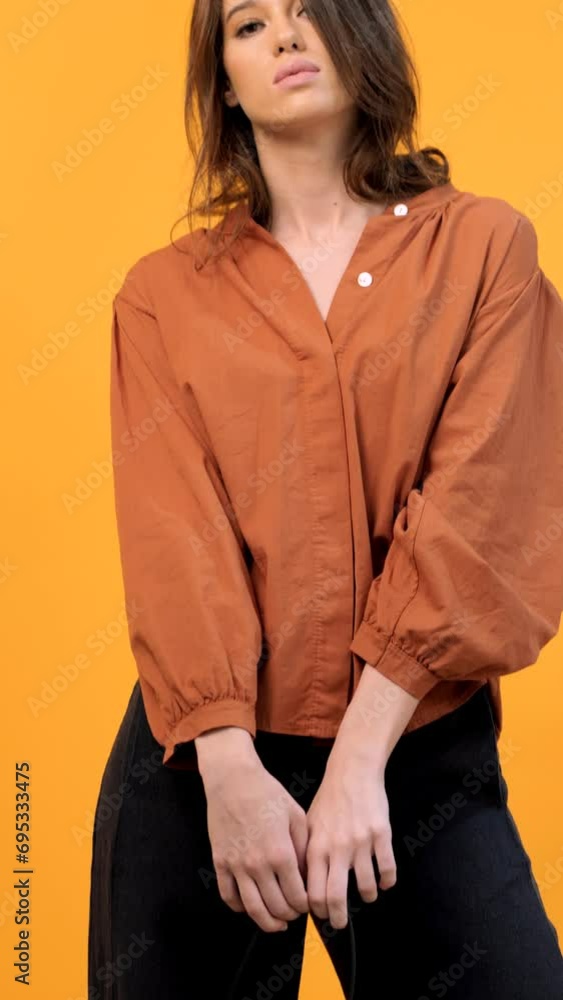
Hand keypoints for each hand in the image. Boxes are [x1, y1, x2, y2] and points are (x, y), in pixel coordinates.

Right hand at [196, 728, 309, 932]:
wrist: (232, 779)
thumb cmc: (267, 793)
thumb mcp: (295, 815)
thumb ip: (303, 848)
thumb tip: (306, 875)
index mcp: (281, 853)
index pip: (297, 895)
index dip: (305, 905)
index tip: (308, 904)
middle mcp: (258, 865)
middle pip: (276, 907)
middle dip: (290, 915)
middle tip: (295, 913)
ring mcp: (236, 866)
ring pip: (253, 909)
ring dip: (267, 922)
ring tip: (276, 922)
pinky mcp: (220, 862)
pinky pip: (229, 896)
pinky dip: (240, 908)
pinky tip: (250, 906)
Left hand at [305, 665, 419, 928]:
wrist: (353, 772)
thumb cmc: (329, 799)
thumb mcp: (309, 824)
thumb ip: (307, 854)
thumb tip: (304, 885)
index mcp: (317, 846)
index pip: (314, 891)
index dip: (317, 909)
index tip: (320, 913)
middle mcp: (338, 847)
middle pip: (336, 897)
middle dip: (338, 918)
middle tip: (339, 923)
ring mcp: (361, 842)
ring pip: (366, 887)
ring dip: (367, 897)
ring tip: (366, 896)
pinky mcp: (382, 835)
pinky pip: (388, 870)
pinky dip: (386, 881)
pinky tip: (383, 881)